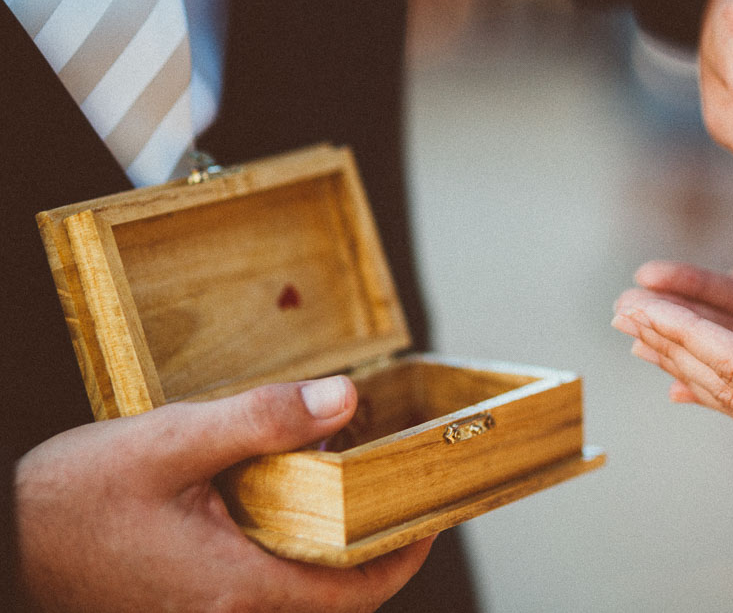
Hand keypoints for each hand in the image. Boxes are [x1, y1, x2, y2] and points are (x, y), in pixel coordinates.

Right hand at [16, 376, 434, 612]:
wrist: (1, 539)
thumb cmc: (72, 498)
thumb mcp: (171, 441)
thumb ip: (262, 420)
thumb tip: (345, 399)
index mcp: (238, 589)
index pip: (356, 594)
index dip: (404, 557)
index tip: (431, 516)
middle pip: (334, 601)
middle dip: (374, 552)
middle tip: (394, 494)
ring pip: (298, 599)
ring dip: (331, 553)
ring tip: (344, 491)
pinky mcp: (186, 607)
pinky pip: (260, 593)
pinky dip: (289, 557)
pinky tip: (281, 506)